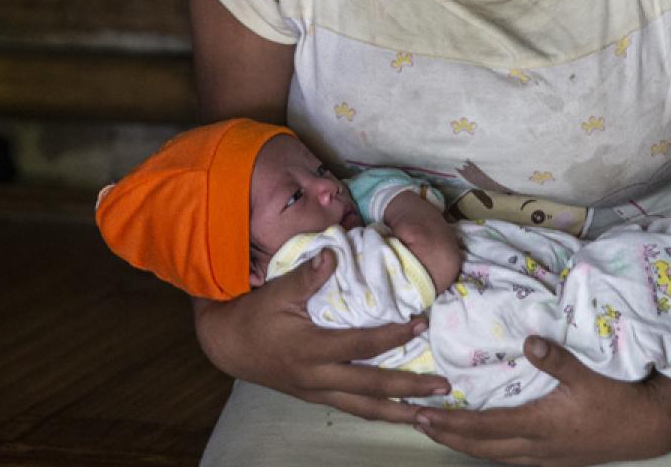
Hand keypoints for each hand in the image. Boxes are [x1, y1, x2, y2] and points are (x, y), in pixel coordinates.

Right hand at [194, 249, 450, 422]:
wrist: (227, 344)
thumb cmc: (254, 314)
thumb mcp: (278, 291)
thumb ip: (308, 275)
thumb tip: (335, 254)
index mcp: (311, 350)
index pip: (361, 346)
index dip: (393, 336)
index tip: (420, 324)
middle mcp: (318, 378)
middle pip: (372, 389)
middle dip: (409, 389)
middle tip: (443, 389)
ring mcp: (317, 392)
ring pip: (364, 408)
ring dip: (399, 413)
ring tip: (428, 416)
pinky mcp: (315, 396)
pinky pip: (352, 408)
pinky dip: (377, 411)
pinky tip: (395, 411)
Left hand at [414, 337, 670, 465]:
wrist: (650, 426)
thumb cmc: (619, 398)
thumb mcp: (590, 374)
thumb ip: (558, 358)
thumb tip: (529, 340)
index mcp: (540, 425)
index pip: (485, 428)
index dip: (451, 423)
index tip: (421, 414)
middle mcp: (538, 446)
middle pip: (482, 446)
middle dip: (448, 436)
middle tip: (415, 423)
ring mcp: (547, 455)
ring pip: (496, 455)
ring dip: (465, 443)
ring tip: (440, 431)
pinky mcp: (556, 455)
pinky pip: (512, 455)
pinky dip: (488, 447)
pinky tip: (482, 440)